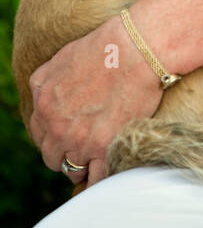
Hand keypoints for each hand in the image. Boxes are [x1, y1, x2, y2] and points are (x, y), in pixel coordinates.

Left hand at [28, 13, 162, 186]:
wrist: (137, 50)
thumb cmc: (106, 47)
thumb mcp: (61, 58)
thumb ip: (46, 82)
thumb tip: (45, 95)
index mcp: (44, 103)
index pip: (40, 133)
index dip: (55, 136)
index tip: (68, 135)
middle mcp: (57, 126)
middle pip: (53, 156)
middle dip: (66, 153)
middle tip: (84, 148)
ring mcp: (79, 141)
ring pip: (73, 170)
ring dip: (84, 167)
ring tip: (98, 161)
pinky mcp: (104, 149)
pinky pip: (96, 178)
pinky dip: (100, 179)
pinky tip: (108, 175)